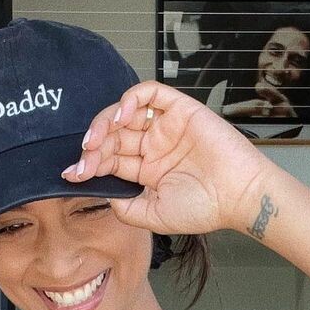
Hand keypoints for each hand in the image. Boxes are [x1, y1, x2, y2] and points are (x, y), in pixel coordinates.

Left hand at [60, 81, 273, 235]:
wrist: (238, 196)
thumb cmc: (204, 208)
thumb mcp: (152, 216)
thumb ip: (124, 206)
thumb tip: (101, 191)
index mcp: (146, 170)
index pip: (110, 160)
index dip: (88, 164)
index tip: (72, 174)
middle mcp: (153, 146)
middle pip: (112, 136)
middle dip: (93, 147)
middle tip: (83, 160)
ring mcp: (165, 126)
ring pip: (125, 113)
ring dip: (104, 122)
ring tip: (95, 140)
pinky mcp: (179, 109)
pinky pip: (149, 93)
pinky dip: (130, 99)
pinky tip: (121, 117)